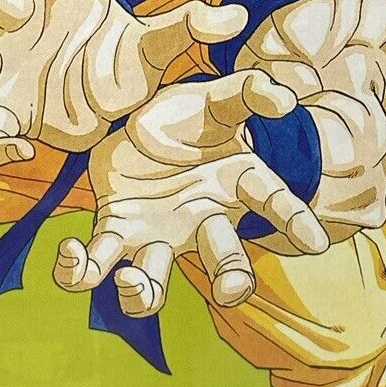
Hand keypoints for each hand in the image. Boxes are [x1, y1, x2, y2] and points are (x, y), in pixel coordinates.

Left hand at [53, 70, 330, 315]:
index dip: (294, 219)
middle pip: (222, 257)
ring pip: (153, 283)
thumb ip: (249, 92)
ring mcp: (158, 233)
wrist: (140, 124)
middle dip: (231, 277)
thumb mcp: (216, 97)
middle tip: (232, 289)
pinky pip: (95, 265)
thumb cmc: (189, 117)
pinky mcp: (116, 232)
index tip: (318, 241)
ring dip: (142, 294)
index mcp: (234, 183)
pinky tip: (68, 253)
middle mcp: (200, 220)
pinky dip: (77, 271)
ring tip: (129, 279)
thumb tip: (285, 98)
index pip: (271, 201)